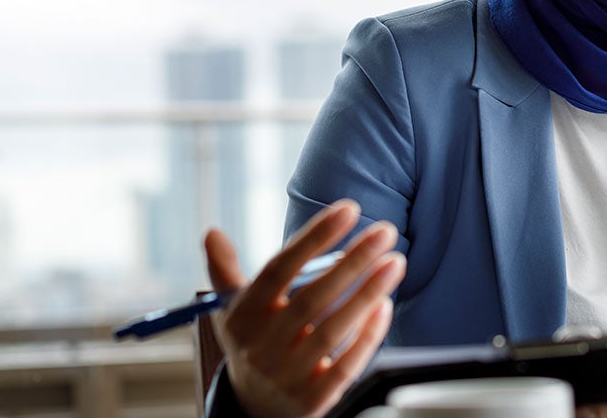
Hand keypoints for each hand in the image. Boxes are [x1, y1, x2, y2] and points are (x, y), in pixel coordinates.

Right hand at [205, 200, 406, 417]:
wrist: (256, 409)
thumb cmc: (255, 344)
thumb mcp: (234, 312)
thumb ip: (226, 272)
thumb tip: (212, 233)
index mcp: (243, 317)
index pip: (279, 270)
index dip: (314, 237)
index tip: (349, 208)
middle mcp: (262, 347)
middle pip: (311, 298)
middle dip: (352, 261)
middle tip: (386, 230)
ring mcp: (287, 375)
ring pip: (332, 331)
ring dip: (366, 293)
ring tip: (394, 262)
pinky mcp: (313, 399)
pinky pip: (345, 365)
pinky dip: (367, 335)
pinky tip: (384, 306)